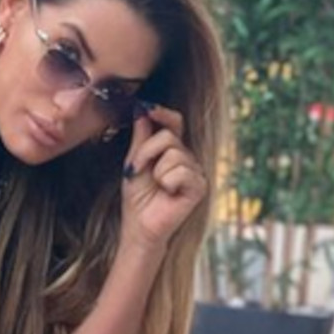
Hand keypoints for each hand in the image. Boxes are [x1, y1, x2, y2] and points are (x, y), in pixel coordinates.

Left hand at [121, 104, 206, 250]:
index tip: (147, 108)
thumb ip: (140, 138)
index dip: (162, 113)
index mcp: (172, 150)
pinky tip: (168, 193)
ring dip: (156, 171)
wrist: (139, 225)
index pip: (174, 122)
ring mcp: (195, 171)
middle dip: (146, 152)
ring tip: (156, 186)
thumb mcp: (134, 162)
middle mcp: (187, 158)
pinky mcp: (200, 186)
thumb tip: (142, 110)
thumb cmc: (137, 197)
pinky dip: (167, 182)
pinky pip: (181, 171)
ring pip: (174, 154)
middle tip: (136, 170)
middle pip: (168, 137)